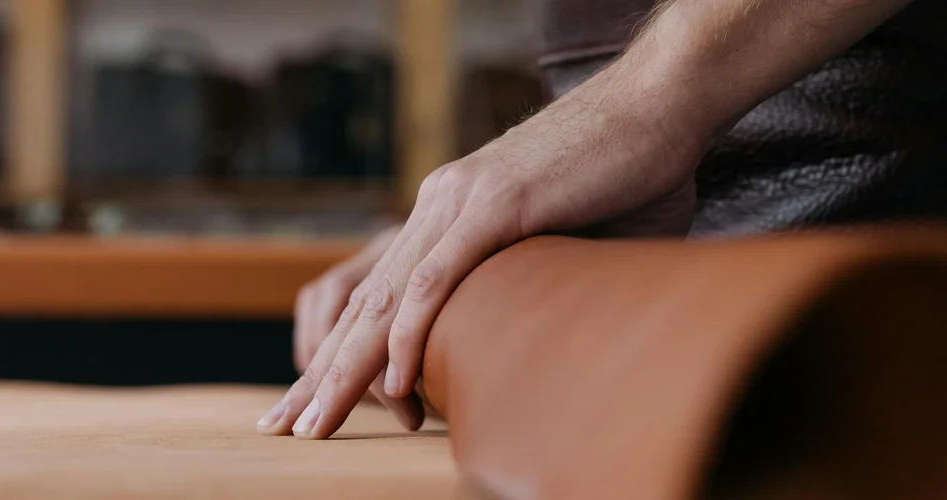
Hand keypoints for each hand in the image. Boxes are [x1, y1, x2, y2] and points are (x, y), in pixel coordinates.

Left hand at [258, 104, 704, 438]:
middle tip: (287, 424)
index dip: (350, 354)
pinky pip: (437, 279)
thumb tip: (541, 339)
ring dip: (347, 368)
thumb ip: (534, 286)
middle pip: (368, 303)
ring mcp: (462, 202)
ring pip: (388, 299)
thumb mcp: (564, 244)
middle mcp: (440, 206)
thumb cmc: (624, 174)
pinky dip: (411, 334)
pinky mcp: (497, 205)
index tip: (327, 403)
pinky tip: (394, 383)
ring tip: (314, 423)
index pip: (385, 296)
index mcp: (450, 214)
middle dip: (323, 371)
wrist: (658, 103)